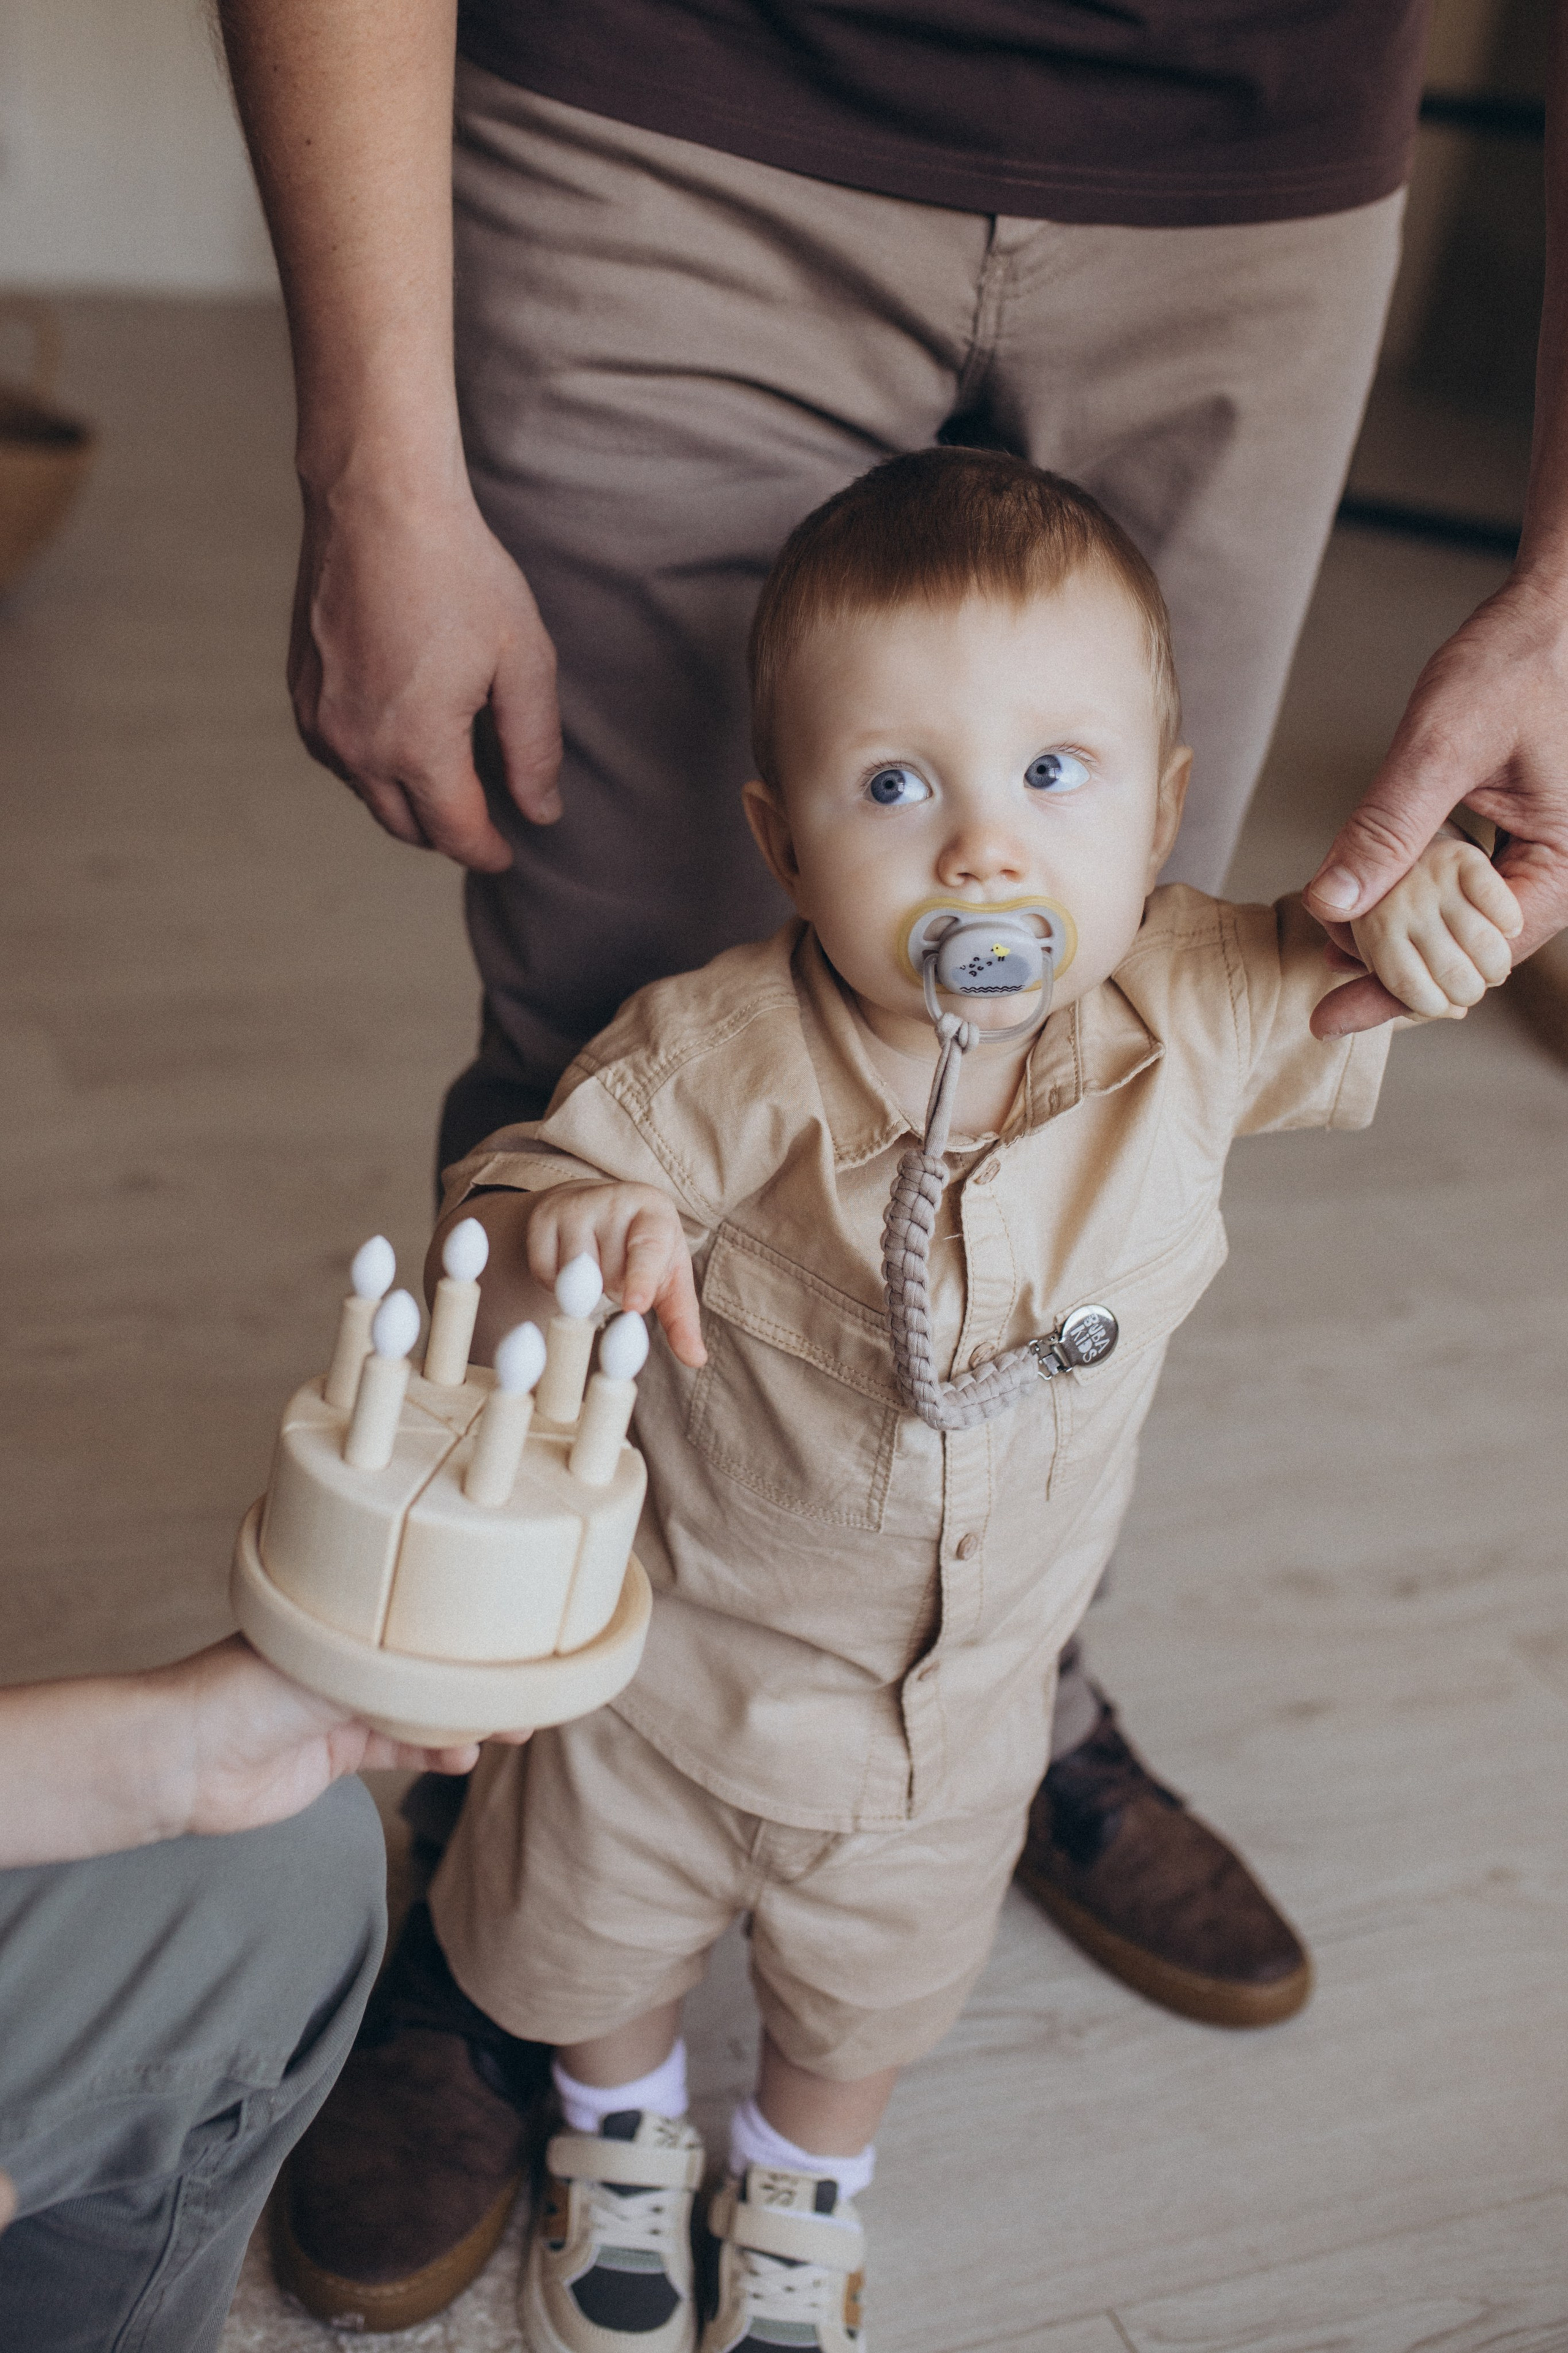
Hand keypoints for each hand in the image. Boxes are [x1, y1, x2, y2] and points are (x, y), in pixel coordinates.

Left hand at [163, 1637, 526, 1839]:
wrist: (188, 1757)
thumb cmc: (246, 1686)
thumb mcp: (334, 1661)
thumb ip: (397, 1666)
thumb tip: (460, 1665)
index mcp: (342, 1618)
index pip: (417, 1614)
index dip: (467, 1625)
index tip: (517, 1630)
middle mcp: (347, 1658)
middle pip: (427, 1664)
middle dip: (477, 1674)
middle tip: (529, 1683)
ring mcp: (342, 1706)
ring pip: (422, 1710)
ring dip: (465, 1719)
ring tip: (511, 1725)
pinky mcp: (336, 1754)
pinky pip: (400, 1750)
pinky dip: (435, 1755)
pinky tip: (465, 1758)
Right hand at [289, 472, 562, 869]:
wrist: (378, 503)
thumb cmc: (459, 574)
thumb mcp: (524, 663)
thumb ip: (534, 748)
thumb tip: (541, 810)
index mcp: (417, 749)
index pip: (456, 834)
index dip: (488, 851)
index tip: (509, 852)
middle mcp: (358, 748)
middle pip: (407, 826)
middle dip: (448, 831)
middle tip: (485, 815)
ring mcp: (321, 722)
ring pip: (369, 794)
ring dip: (408, 797)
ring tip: (450, 771)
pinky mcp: (302, 693)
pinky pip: (340, 756)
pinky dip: (373, 762)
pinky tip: (404, 732)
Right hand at [525, 1183, 706, 1368]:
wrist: (600, 1208)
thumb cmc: (644, 1249)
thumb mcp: (669, 1277)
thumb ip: (681, 1318)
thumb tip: (696, 1359)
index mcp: (654, 1212)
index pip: (648, 1248)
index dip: (642, 1279)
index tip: (635, 1307)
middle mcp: (614, 1200)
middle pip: (608, 1273)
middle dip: (614, 1290)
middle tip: (619, 1274)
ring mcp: (574, 1205)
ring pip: (573, 1275)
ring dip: (585, 1291)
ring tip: (598, 1268)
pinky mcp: (542, 1218)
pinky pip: (545, 1273)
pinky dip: (556, 1284)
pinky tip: (571, 1268)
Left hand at [1306, 575, 1567, 1034]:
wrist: (1556, 609)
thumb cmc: (1520, 660)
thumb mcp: (1443, 745)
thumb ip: (1388, 826)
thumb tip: (1330, 901)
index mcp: (1563, 863)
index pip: (1475, 959)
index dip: (1398, 993)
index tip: (1331, 1016)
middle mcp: (1556, 868)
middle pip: (1468, 954)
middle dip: (1396, 972)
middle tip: (1321, 976)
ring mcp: (1536, 852)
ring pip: (1461, 923)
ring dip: (1401, 937)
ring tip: (1334, 950)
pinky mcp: (1513, 833)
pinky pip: (1461, 885)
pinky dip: (1413, 896)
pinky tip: (1367, 901)